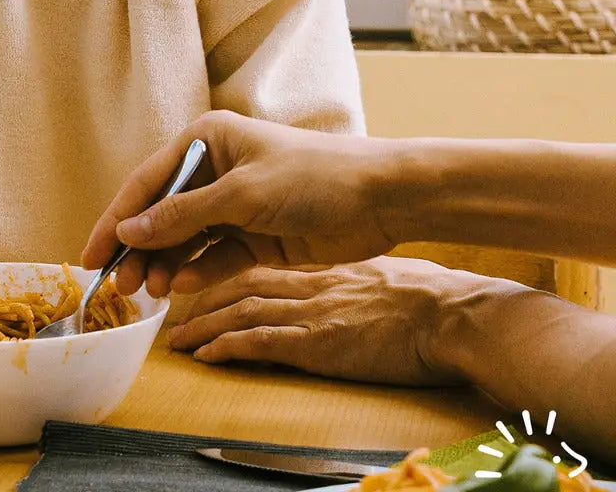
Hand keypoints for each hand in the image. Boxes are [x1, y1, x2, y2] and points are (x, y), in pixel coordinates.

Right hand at [81, 111, 397, 297]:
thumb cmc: (312, 176)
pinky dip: (198, 271)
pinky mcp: (255, 236)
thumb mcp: (241, 194)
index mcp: (206, 140)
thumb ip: (182, 216)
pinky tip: (182, 287)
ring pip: (185, 239)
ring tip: (151, 295)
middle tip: (120, 288)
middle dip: (139, 249)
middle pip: (162, 213)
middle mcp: (215, 169)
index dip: (115, 219)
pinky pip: (214, 256)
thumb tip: (127, 232)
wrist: (381, 198)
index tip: (91, 256)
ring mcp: (235, 205)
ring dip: (166, 264)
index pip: (147, 182)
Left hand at [167, 256, 488, 385]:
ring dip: (203, 326)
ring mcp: (311, 312)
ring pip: (240, 312)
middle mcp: (308, 286)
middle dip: (203, 301)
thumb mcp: (379, 279)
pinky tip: (205, 355)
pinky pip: (259, 341)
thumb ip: (351, 284)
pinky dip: (227, 346)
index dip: (226, 278)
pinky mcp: (317, 341)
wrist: (450, 313)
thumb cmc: (429, 297)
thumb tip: (344, 295)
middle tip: (175, 317)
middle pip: (239, 287)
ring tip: (178, 341)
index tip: (204, 289)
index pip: (260, 270)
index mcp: (322, 271)